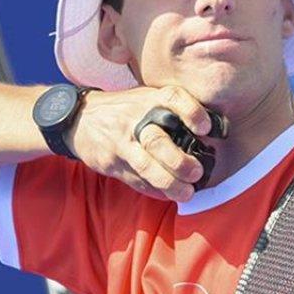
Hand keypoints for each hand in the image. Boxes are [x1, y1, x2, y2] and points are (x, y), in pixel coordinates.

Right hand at [66, 85, 213, 201]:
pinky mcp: (111, 163)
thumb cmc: (126, 110)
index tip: (206, 129)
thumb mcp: (147, 98)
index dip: (192, 112)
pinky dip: (154, 190)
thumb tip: (213, 132)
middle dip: (180, 161)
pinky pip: (136, 181)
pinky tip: (168, 195)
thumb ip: (173, 111)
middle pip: (157, 141)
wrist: (80, 118)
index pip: (173, 98)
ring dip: (169, 183)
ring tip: (187, 193)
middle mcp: (135, 119)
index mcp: (149, 99)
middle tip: (197, 173)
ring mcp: (121, 143)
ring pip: (146, 167)